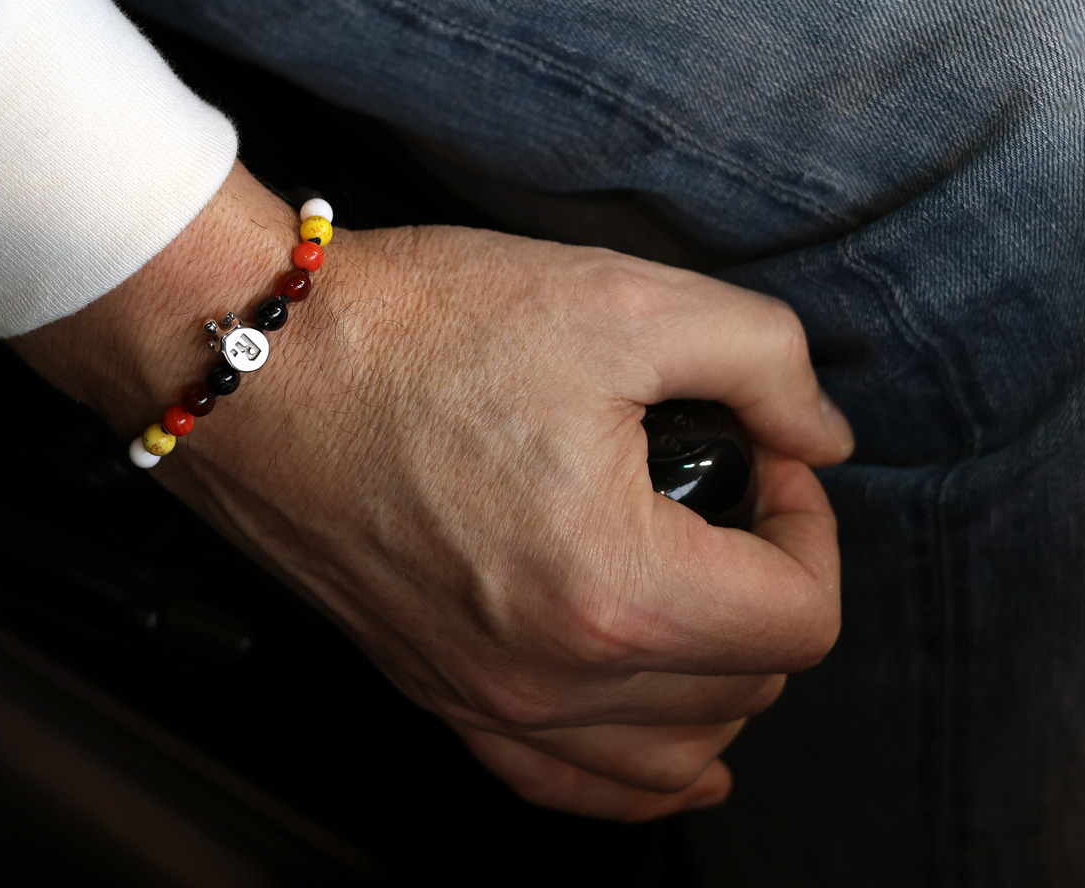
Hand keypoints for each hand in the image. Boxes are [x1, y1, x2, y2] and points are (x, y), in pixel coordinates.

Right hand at [12, 163, 850, 819]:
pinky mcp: (435, 687)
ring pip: (672, 754)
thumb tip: (821, 433)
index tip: (773, 457)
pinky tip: (673, 752)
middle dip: (771, 583)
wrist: (263, 360)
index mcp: (615, 589)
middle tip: (736, 495)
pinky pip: (566, 784)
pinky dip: (640, 771)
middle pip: (748, 686)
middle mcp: (551, 673)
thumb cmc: (424, 328)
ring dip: (725, 677)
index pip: (801, 616)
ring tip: (709, 590)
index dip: (814, 525)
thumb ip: (768, 362)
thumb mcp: (626, 300)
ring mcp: (485, 696)